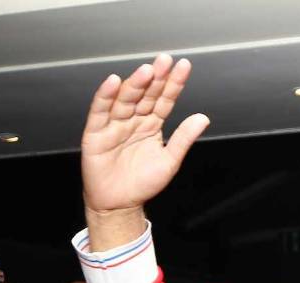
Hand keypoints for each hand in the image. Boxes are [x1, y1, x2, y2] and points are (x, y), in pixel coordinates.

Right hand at [81, 54, 209, 216]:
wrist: (119, 204)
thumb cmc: (142, 183)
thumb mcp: (169, 161)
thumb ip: (183, 139)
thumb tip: (203, 118)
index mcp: (151, 124)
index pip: (164, 99)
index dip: (173, 83)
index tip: (184, 67)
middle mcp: (133, 120)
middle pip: (145, 94)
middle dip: (156, 78)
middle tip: (165, 61)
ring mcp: (115, 124)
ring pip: (125, 99)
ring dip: (135, 84)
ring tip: (147, 71)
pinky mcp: (96, 133)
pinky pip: (100, 111)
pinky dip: (106, 96)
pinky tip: (114, 82)